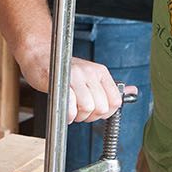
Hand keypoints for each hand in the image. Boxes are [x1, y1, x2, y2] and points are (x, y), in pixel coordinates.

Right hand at [17, 48, 134, 123]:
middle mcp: (90, 73)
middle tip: (79, 112)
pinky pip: (71, 107)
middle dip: (90, 116)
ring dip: (78, 116)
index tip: (94, 112)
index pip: (115, 101)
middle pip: (101, 108)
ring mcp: (76, 76)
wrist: (39, 55)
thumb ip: (110, 87)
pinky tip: (64, 111)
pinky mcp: (60, 81)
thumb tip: (133, 91)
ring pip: (88, 108)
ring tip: (71, 110)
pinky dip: (68, 115)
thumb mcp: (90, 76)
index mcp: (101, 72)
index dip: (106, 113)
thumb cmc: (62, 69)